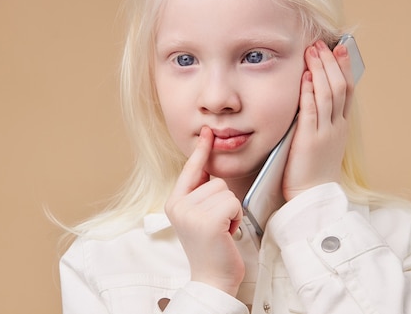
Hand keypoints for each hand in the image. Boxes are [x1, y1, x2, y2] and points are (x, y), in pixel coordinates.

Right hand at [165, 126, 243, 295]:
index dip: (201, 150)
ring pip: (225, 191)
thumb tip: (208, 167)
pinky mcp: (207, 220)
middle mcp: (178, 205)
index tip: (207, 132)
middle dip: (224, 202)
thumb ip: (199, 192)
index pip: (190, 169)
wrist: (212, 278)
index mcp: (174, 202)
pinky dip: (236, 218)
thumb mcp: (198, 216)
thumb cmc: (211, 247)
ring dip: (231, 210)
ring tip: (222, 229)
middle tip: (217, 225)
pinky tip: (227, 233)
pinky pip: (232, 203)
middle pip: (215, 181)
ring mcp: (190, 212)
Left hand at [282, 40, 355, 200]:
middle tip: (323, 44)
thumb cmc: (311, 172)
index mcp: (340, 127)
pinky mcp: (309, 140)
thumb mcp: (320, 143)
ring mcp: (324, 133)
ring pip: (328, 94)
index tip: (339, 49)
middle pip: (340, 87)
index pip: (346, 91)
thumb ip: (316, 122)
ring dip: (320, 70)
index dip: (343, 68)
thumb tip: (306, 100)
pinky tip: (307, 77)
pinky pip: (311, 111)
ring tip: (313, 52)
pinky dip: (310, 92)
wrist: (312, 197)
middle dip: (331, 63)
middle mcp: (336, 127)